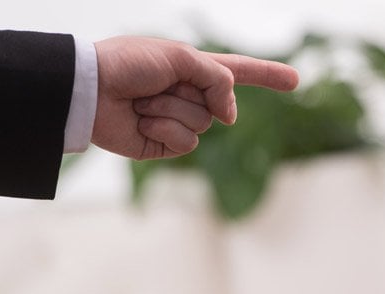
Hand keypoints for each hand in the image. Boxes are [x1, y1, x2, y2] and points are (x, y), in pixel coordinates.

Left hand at [92, 36, 298, 159]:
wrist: (89, 89)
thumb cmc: (128, 63)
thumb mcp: (182, 57)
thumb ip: (218, 80)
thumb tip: (230, 117)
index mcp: (194, 69)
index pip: (240, 73)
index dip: (268, 76)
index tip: (295, 80)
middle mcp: (190, 95)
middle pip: (220, 104)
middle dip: (190, 93)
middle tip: (156, 83)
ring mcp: (178, 120)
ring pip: (203, 124)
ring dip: (171, 109)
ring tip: (142, 100)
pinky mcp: (164, 144)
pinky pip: (185, 143)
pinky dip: (164, 129)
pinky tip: (141, 121)